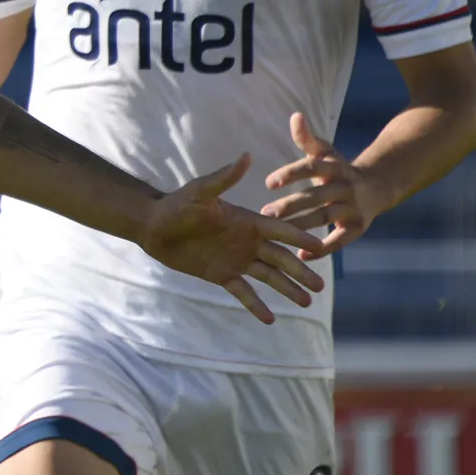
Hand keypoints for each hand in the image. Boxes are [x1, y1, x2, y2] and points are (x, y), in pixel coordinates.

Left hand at [138, 154, 325, 323]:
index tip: (320, 245)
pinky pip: (243, 292)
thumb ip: (225, 178)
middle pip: (281, 258)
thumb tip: (246, 155)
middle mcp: (247, 242)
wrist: (153, 226)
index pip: (280, 230)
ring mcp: (236, 260)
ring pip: (269, 277)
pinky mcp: (221, 275)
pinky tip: (271, 318)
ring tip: (307, 302)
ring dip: (287, 288)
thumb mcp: (201, 191)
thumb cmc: (177, 205)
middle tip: (322, 286)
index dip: (300, 238)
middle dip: (301, 270)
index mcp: (247, 222)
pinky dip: (256, 305)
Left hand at [261, 112, 379, 253]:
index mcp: (335, 167)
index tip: (269, 183)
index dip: (291, 174)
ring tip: (277, 232)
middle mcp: (346, 187)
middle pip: (315, 196)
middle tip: (265, 212)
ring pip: (324, 218)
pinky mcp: (358, 228)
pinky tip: (301, 256)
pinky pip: (339, 241)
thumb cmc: (339, 169)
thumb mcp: (325, 153)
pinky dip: (322, 250)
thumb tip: (295, 115)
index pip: (312, 168)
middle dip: (290, 205)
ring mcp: (353, 208)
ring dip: (301, 226)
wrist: (377, 187)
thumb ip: (306, 139)